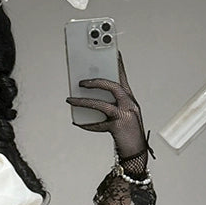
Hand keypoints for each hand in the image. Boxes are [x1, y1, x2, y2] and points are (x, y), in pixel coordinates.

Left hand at [66, 54, 150, 172]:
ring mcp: (125, 115)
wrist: (136, 153)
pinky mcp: (118, 127)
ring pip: (102, 104)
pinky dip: (87, 124)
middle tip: (81, 81)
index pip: (122, 77)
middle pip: (113, 86)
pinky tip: (77, 123)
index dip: (117, 63)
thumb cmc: (127, 132)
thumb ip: (109, 104)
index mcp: (130, 98)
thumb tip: (88, 96)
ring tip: (70, 99)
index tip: (112, 51)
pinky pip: (98, 123)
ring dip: (83, 101)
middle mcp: (130, 104)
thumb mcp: (120, 114)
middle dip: (96, 81)